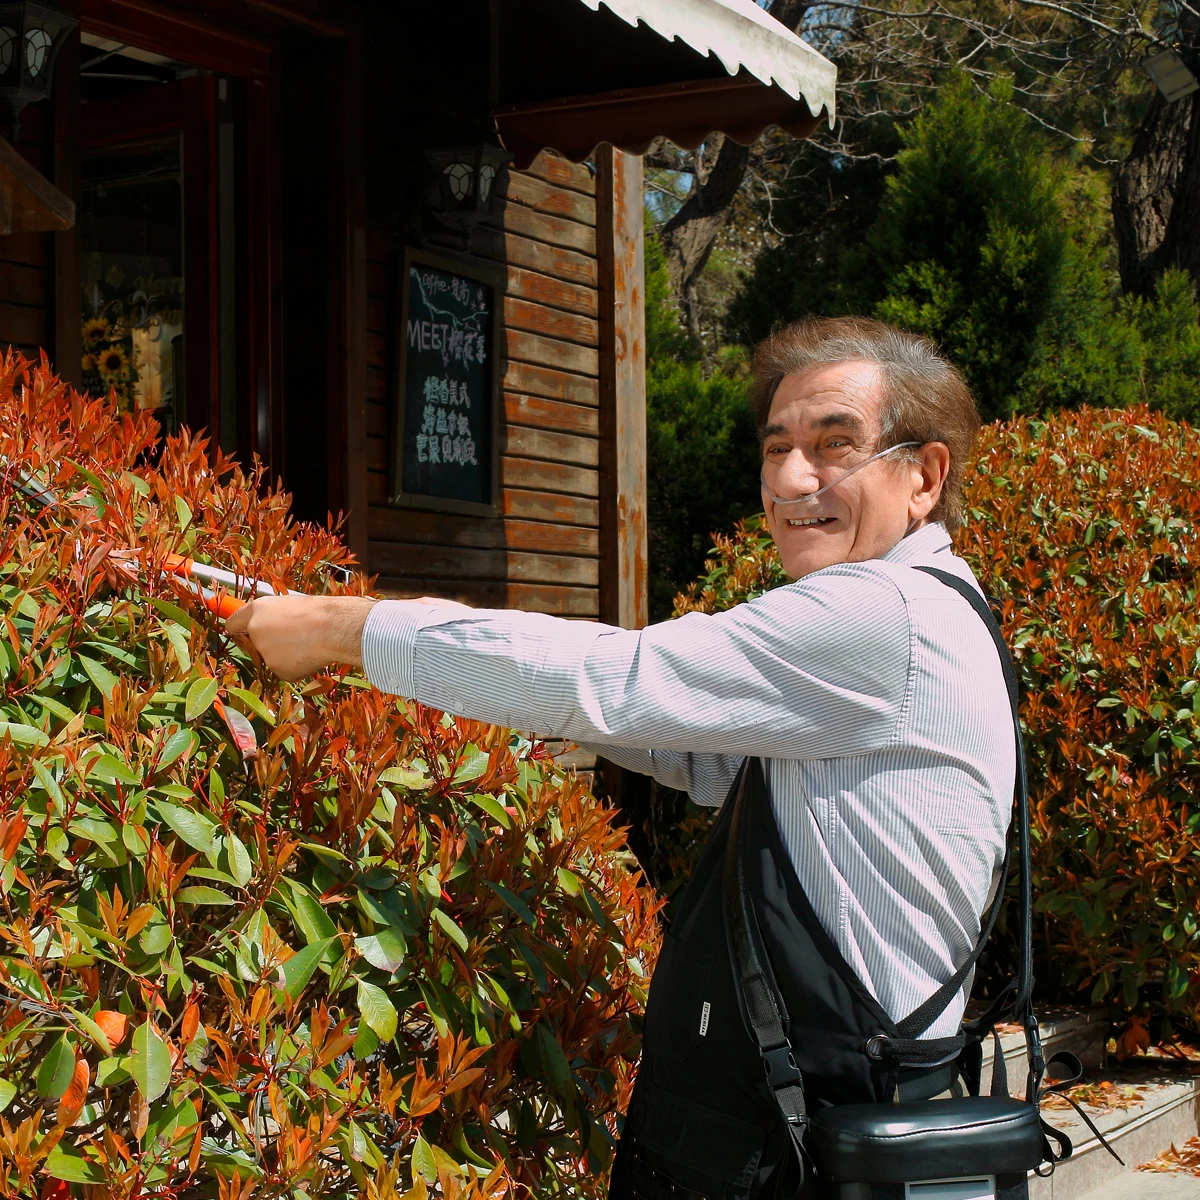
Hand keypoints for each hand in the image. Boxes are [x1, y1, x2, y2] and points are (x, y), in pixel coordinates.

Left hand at [224, 595, 376, 681]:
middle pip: (255, 644)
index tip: (242, 633)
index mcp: (256, 611)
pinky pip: (285, 671)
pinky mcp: (278, 670)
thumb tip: (270, 625)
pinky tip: (309, 655)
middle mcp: (255, 632)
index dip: (238, 629)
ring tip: (307, 643)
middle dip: (269, 643)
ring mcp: (265, 653)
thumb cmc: (317, 612)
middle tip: (292, 637)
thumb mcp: (289, 604)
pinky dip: (297, 666)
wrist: (332, 629)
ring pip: (273, 658)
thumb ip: (272, 615)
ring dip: (286, 655)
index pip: (234, 623)